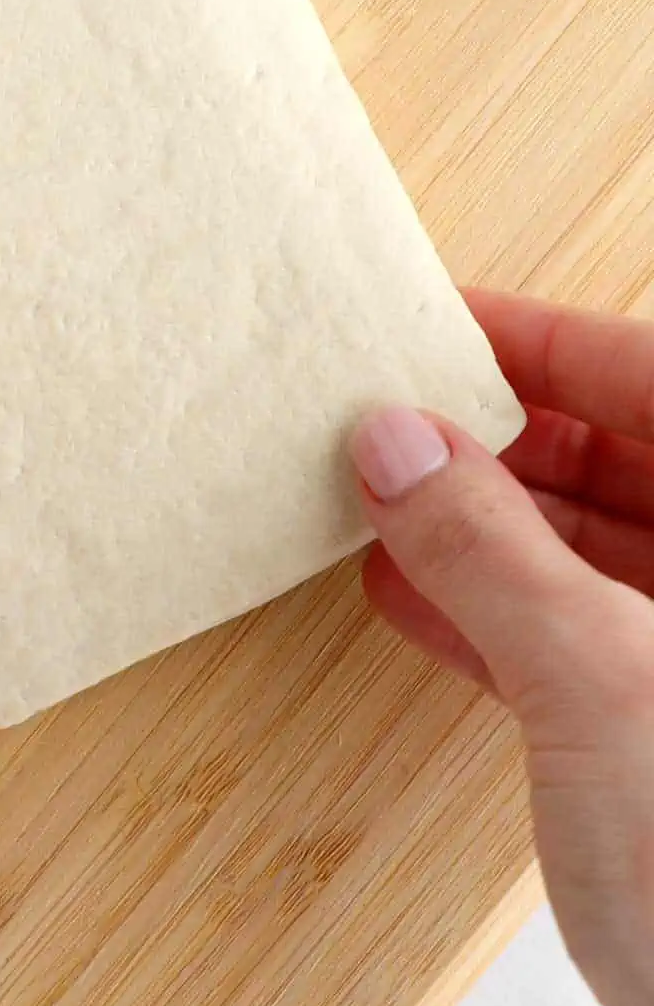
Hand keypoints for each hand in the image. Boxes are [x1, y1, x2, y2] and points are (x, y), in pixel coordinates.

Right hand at [353, 290, 653, 1005]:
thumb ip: (490, 550)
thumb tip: (400, 446)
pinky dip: (490, 613)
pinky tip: (408, 596)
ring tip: (379, 500)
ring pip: (590, 552)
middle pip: (624, 461)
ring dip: (478, 529)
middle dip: (496, 440)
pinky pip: (573, 638)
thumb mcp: (597, 683)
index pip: (653, 379)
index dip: (542, 343)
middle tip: (391, 417)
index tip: (439, 322)